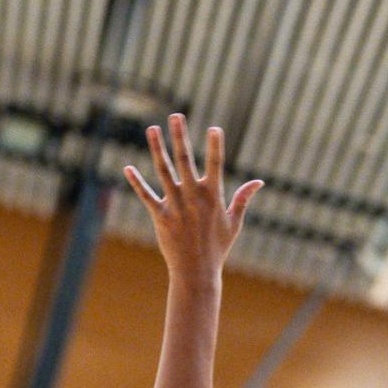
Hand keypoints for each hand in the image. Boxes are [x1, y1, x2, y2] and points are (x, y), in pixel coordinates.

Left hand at [124, 118, 261, 283]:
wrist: (196, 272)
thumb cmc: (217, 247)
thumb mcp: (234, 222)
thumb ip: (243, 199)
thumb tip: (259, 182)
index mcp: (213, 196)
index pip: (216, 165)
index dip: (215, 146)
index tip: (214, 128)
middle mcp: (193, 196)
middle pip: (185, 160)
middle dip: (180, 136)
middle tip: (176, 115)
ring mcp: (175, 205)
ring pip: (164, 171)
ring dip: (157, 148)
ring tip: (152, 128)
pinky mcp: (160, 216)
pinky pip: (146, 196)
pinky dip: (137, 182)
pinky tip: (128, 167)